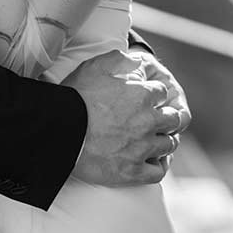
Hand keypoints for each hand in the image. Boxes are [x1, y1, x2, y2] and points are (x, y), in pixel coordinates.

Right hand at [62, 49, 181, 186]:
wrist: (59, 132)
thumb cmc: (74, 98)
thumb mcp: (94, 67)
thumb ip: (118, 59)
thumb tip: (136, 60)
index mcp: (141, 95)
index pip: (162, 92)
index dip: (155, 94)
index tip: (148, 99)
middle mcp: (147, 121)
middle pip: (173, 119)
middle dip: (167, 117)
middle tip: (155, 120)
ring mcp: (142, 148)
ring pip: (168, 145)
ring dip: (164, 141)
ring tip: (156, 141)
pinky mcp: (132, 171)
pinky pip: (158, 172)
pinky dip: (159, 167)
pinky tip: (153, 163)